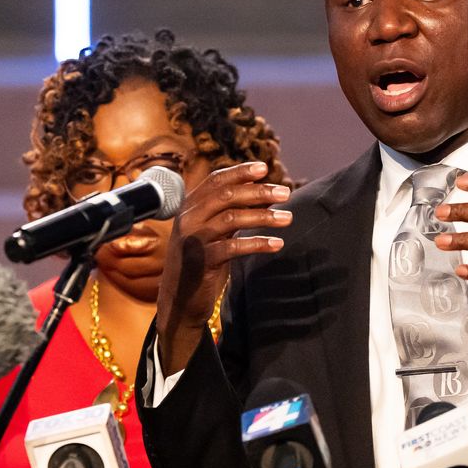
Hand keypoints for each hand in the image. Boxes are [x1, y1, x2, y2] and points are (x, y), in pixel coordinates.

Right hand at [157, 161, 291, 373]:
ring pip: (231, 218)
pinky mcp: (201, 261)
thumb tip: (266, 193)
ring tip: (288, 219)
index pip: (216, 180)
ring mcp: (193, 240)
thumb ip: (233, 212)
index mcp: (190, 207)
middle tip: (285, 193)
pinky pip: (233, 247)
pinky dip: (258, 243)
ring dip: (264, 216)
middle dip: (259, 191)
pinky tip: (277, 244)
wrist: (180, 300)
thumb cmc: (202, 262)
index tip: (265, 168)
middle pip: (226, 195)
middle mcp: (188, 219)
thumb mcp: (216, 232)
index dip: (240, 172)